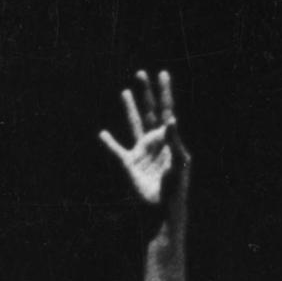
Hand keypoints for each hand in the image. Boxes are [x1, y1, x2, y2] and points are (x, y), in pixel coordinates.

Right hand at [99, 68, 183, 208]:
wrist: (163, 208)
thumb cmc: (176, 186)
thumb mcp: (178, 162)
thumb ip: (174, 140)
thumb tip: (171, 119)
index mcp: (168, 138)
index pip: (166, 110)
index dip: (164, 92)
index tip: (163, 73)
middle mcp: (155, 141)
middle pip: (149, 111)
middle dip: (146, 93)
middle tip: (141, 73)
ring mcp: (142, 151)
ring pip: (134, 124)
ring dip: (130, 108)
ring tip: (125, 91)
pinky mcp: (129, 164)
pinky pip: (116, 150)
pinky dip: (109, 142)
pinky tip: (103, 133)